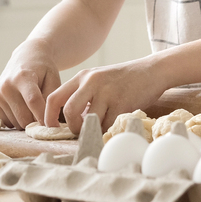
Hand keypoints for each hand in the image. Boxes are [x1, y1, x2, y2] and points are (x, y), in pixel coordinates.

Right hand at [0, 40, 61, 126]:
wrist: (26, 56)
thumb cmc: (43, 69)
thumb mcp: (53, 79)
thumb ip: (51, 99)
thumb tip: (48, 122)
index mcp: (23, 77)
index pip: (33, 101)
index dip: (43, 117)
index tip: (52, 127)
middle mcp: (6, 85)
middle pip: (23, 117)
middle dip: (36, 122)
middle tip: (45, 116)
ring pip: (16, 123)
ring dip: (27, 121)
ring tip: (33, 108)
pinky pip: (7, 122)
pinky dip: (17, 120)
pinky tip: (22, 107)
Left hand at [46, 57, 167, 133]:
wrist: (152, 70)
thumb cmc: (123, 80)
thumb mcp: (98, 80)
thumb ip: (82, 95)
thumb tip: (68, 122)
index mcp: (82, 76)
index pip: (54, 98)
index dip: (48, 117)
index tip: (53, 129)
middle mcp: (92, 82)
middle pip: (68, 111)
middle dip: (72, 127)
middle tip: (81, 131)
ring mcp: (107, 92)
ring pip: (89, 121)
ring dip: (93, 130)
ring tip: (101, 127)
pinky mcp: (122, 103)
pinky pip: (108, 125)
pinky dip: (108, 130)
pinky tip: (114, 124)